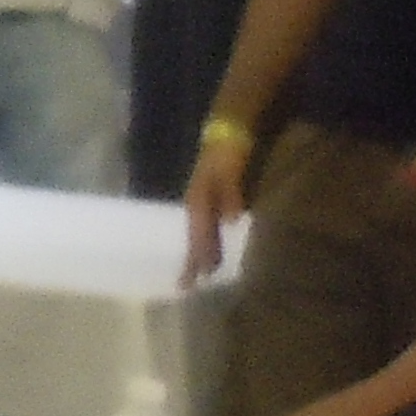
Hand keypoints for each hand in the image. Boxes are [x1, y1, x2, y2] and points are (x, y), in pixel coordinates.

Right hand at [181, 129, 253, 286]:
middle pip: (194, 238)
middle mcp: (198, 205)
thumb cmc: (228, 151)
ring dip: (199, 252)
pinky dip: (208, 240)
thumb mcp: (229, 171)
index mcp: (198, 202)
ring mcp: (205, 202)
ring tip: (198, 273)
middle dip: (191, 261)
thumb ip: (230, 195)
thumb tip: (230, 223)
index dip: (198, 258)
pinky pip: (208, 226)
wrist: (230, 129)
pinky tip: (213, 246)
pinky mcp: (214, 198)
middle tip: (185, 286)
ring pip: (200, 233)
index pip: (197, 236)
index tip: (194, 281)